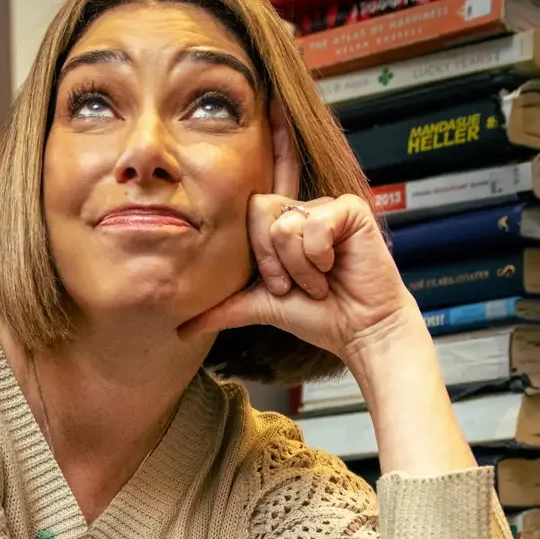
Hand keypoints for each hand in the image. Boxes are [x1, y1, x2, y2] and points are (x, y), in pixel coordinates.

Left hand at [179, 107, 419, 363]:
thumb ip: (223, 308)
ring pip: (285, 223)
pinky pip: (315, 223)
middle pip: (259, 211)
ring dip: (299, 266)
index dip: (258, 252)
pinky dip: (319, 255)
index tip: (278, 285)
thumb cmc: (319, 316)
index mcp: (280, 228)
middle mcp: (302, 211)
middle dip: (272, 261)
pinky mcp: (350, 210)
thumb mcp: (262, 307)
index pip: (249, 209)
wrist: (359, 331)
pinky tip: (336, 267)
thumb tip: (181, 328)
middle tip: (294, 285)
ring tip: (320, 281)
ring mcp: (326, 207)